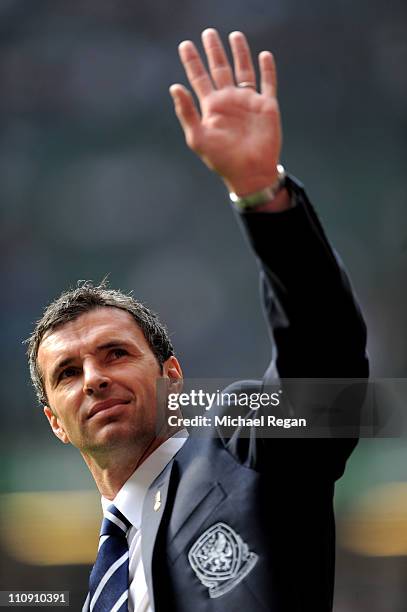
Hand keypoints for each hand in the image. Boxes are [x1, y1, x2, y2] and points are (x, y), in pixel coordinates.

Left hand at [170, 28, 281, 196]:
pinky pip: (267, 83)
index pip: (199, 78)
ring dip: (239, 53)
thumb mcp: (198, 138)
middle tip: (208, 32)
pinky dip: (267, 69)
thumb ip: (186, 112)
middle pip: (220, 69)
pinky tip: (264, 55)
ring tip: (235, 35)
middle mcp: (229, 101)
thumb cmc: (222, 160)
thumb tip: (174, 86)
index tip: (185, 45)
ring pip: (243, 70)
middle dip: (214, 51)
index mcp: (211, 107)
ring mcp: (248, 102)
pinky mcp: (266, 106)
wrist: (249, 173)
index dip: (192, 61)